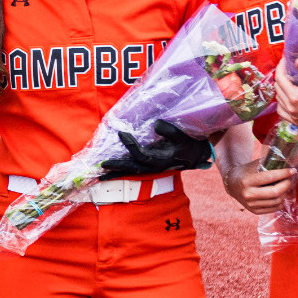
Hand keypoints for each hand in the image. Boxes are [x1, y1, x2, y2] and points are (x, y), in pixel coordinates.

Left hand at [98, 120, 212, 176]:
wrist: (196, 156)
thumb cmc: (189, 145)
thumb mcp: (183, 136)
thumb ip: (171, 130)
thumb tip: (156, 123)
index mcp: (161, 160)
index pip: (141, 155)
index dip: (130, 145)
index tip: (121, 133)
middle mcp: (154, 167)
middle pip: (132, 167)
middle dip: (117, 166)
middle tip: (102, 164)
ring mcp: (151, 168)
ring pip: (131, 171)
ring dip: (116, 172)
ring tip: (101, 173)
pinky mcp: (149, 166)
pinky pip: (133, 169)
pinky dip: (121, 170)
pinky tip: (110, 172)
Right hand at [224, 142, 294, 213]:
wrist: (232, 184)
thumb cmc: (246, 172)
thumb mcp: (254, 165)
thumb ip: (269, 164)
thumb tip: (287, 162)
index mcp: (247, 181)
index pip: (270, 178)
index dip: (283, 174)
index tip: (292, 170)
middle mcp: (248, 194)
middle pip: (275, 192)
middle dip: (286, 185)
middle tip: (289, 179)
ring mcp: (251, 205)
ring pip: (276, 201)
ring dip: (285, 193)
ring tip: (286, 187)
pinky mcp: (254, 211)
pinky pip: (274, 209)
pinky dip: (281, 202)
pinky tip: (281, 195)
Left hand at [273, 60, 297, 128]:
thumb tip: (296, 60)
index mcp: (295, 97)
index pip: (280, 79)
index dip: (280, 67)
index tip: (284, 61)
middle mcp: (292, 109)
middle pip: (278, 89)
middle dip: (281, 77)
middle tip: (287, 70)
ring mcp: (294, 117)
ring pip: (278, 101)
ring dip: (281, 90)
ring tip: (288, 83)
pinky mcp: (297, 122)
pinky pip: (282, 113)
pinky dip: (282, 104)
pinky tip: (287, 98)